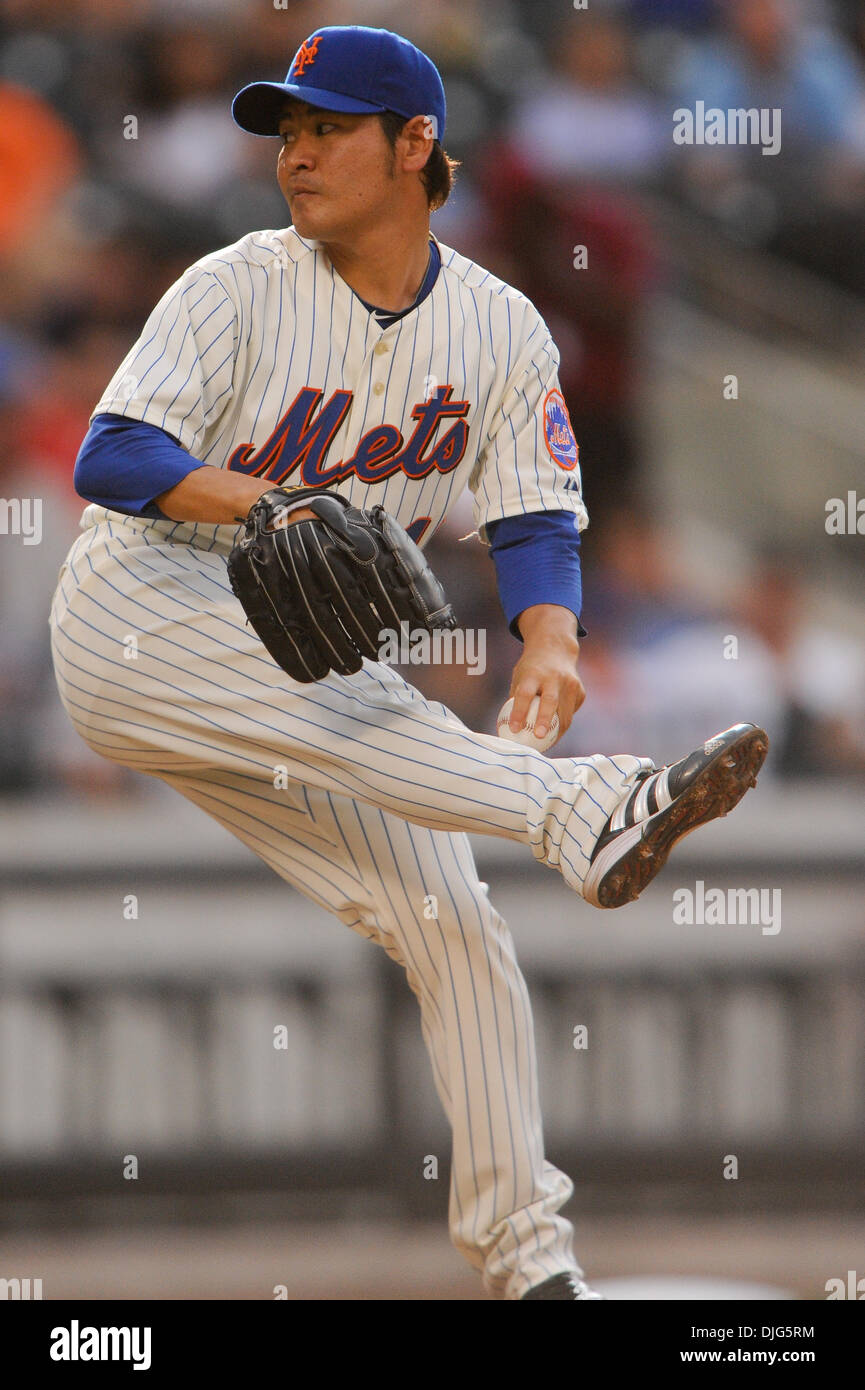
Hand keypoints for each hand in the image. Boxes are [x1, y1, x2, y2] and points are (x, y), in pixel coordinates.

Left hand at [507, 604, 585, 745]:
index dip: (519, 712)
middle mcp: (553, 677)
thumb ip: (516, 698)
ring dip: (556, 731)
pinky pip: (570, 713)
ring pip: (565, 714)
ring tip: (546, 743)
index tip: (514, 729)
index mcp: (534, 673)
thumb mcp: (519, 676)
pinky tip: (555, 728)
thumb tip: (508, 727)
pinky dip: (562, 723)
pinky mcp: (580, 691)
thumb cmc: (531, 668)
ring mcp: (570, 684)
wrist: (556, 649)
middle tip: (539, 737)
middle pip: (550, 702)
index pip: (525, 694)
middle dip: (545, 721)